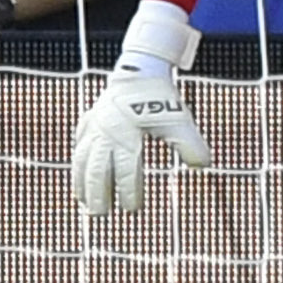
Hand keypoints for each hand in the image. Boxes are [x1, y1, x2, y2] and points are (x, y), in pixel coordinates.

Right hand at [72, 1, 210, 214]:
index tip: (133, 209)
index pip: (124, 172)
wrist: (141, 68)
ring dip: (82, 183)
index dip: (128, 192)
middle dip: (97, 194)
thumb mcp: (180, 122)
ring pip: (82, 160)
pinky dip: (78, 161)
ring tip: (85, 202)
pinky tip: (78, 173)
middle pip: (96, 171)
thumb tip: (204, 166)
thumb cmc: (162, 98)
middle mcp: (105, 134)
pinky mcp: (89, 120)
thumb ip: (191, 145)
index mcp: (126, 136)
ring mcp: (94, 127)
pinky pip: (79, 144)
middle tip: (101, 214)